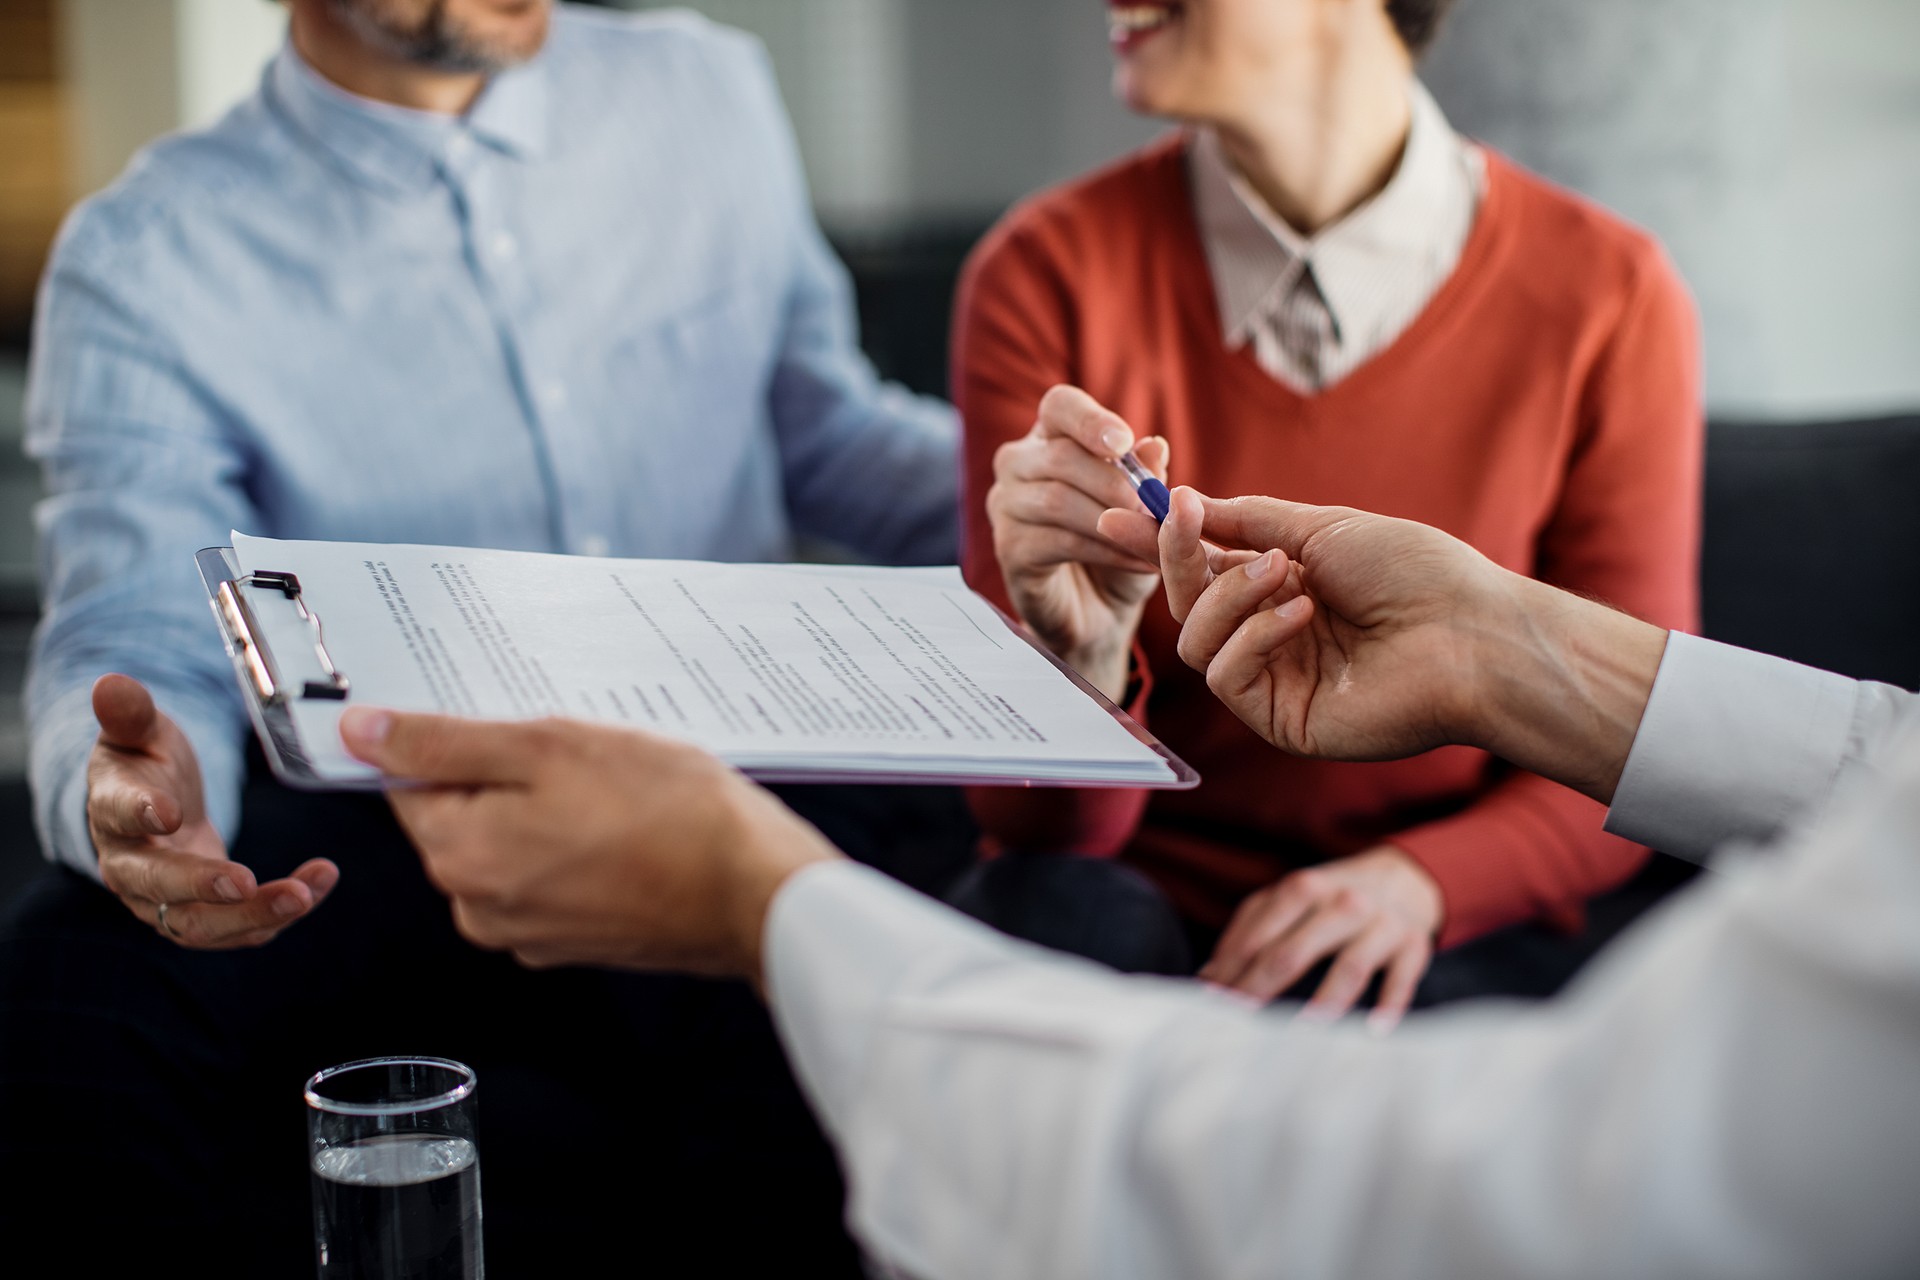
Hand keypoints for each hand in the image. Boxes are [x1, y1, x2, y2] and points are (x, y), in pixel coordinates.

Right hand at [86, 674, 336, 947]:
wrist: (156, 805)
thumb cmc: (147, 763)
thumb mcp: (141, 732)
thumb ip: (131, 713)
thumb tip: (111, 683)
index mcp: (111, 812)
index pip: (118, 815)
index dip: (140, 813)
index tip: (170, 810)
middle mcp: (130, 867)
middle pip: (158, 886)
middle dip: (202, 886)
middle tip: (246, 881)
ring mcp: (165, 900)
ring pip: (201, 924)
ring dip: (253, 915)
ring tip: (303, 895)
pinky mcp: (204, 915)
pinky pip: (241, 928)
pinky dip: (280, 914)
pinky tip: (319, 884)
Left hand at [339, 709, 841, 980]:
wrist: (754, 890)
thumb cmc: (669, 814)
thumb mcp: (551, 748)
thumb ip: (446, 744)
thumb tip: (362, 735)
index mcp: (460, 855)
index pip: (411, 782)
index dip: (454, 741)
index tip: (505, 723)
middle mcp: (479, 908)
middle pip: (462, 816)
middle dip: (510, 775)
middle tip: (575, 751)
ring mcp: (528, 933)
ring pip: (511, 844)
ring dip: (548, 810)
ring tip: (613, 788)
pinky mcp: (574, 941)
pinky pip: (551, 876)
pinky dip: (577, 846)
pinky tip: (627, 824)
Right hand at [985, 385, 1171, 698]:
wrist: (1101, 614)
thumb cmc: (1120, 548)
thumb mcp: (1144, 510)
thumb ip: (1147, 477)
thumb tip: (1153, 446)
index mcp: (1051, 438)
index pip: (1060, 406)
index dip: (1090, 420)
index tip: (1124, 442)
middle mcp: (1018, 464)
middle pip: (1059, 456)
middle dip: (1115, 483)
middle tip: (1155, 509)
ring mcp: (1006, 506)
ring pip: (1056, 500)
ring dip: (1114, 521)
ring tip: (1154, 540)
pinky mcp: (1008, 549)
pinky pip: (1057, 542)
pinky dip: (1106, 551)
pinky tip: (1139, 563)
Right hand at [1100, 486, 1668, 802]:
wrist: (1471, 631)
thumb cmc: (1414, 573)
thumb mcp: (1320, 527)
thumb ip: (1246, 521)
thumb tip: (1183, 502)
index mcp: (1282, 591)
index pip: (1203, 569)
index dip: (1162, 544)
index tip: (1121, 513)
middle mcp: (1271, 637)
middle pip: (1187, 605)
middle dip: (1179, 559)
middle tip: (1185, 520)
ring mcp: (1274, 681)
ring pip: (1196, 641)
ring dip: (1228, 595)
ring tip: (1285, 573)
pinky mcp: (1280, 720)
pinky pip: (1226, 676)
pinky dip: (1253, 635)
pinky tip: (1302, 614)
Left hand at [1199, 847, 1442, 1031]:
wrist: (1403, 878)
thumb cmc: (1332, 897)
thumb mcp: (1291, 898)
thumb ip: (1250, 928)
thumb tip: (1208, 975)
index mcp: (1303, 888)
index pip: (1258, 935)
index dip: (1231, 970)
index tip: (1210, 1002)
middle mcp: (1341, 903)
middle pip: (1293, 951)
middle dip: (1261, 988)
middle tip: (1238, 1024)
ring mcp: (1380, 924)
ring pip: (1349, 966)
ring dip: (1325, 1002)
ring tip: (1301, 1035)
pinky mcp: (1413, 945)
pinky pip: (1401, 978)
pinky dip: (1389, 1005)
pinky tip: (1374, 1033)